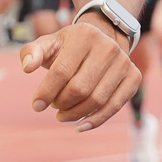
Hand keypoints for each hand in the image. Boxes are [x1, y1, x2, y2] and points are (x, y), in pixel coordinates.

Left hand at [20, 14, 138, 129]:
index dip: (46, 92)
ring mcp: (124, 62)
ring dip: (75, 114)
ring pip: (97, 100)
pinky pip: (114, 106)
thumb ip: (31, 52)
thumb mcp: (48, 43)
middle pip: (80, 88)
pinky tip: (80, 126)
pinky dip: (96, 120)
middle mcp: (108, 47)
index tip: (36, 106)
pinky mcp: (134, 77)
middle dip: (61, 103)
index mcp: (84, 35)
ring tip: (63, 115)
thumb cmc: (69, 47)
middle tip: (53, 106)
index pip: (62, 71)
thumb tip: (27, 68)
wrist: (102, 40)